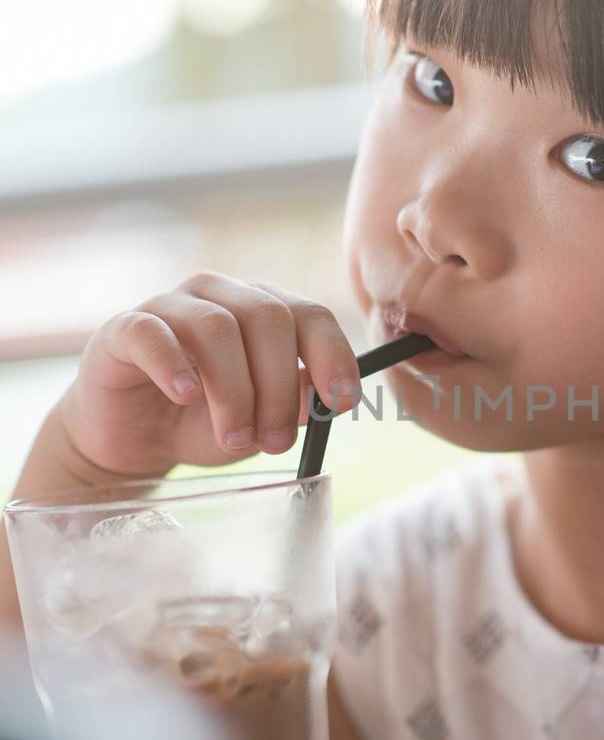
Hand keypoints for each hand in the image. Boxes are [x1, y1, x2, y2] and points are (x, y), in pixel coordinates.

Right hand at [54, 272, 363, 479]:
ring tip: (234, 439)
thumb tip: (324, 398)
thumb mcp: (259, 422)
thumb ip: (294, 405)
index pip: (312, 315)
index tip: (343, 403)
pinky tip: (186, 396)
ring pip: (217, 328)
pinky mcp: (125, 327)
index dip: (334, 356)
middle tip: (274, 443)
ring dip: (234, 391)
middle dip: (280, 388)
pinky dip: (174, 365)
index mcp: (264, 310)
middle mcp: (222, 296)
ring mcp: (171, 305)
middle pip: (269, 319)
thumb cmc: (202, 422)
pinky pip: (152, 332)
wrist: (131, 439)